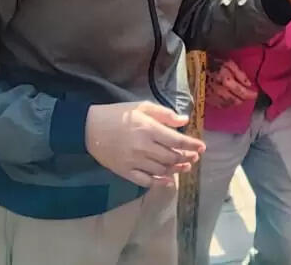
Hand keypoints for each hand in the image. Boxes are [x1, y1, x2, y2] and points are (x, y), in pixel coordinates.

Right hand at [84, 100, 204, 187]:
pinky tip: (168, 180)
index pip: (177, 141)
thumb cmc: (117, 114)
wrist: (88, 128)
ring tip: (186, 166)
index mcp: (148, 129)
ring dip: (176, 169)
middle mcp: (143, 147)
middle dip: (187, 157)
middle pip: (171, 157)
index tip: (202, 147)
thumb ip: (164, 114)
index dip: (192, 145)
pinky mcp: (125, 171)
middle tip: (195, 157)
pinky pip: (145, 181)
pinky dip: (159, 182)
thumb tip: (184, 121)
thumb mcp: (141, 107)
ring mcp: (134, 161)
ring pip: (161, 170)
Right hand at [205, 59, 257, 108]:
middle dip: (244, 98)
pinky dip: (228, 103)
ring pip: (230, 105)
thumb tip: (248, 85)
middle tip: (247, 94)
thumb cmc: (214, 63)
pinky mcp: (209, 100)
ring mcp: (215, 98)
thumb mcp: (229, 63)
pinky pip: (221, 106)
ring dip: (236, 101)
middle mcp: (221, 93)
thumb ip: (240, 74)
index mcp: (227, 82)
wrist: (196, 67)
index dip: (251, 95)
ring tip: (239, 96)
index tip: (256, 94)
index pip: (243, 93)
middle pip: (237, 101)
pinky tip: (229, 98)